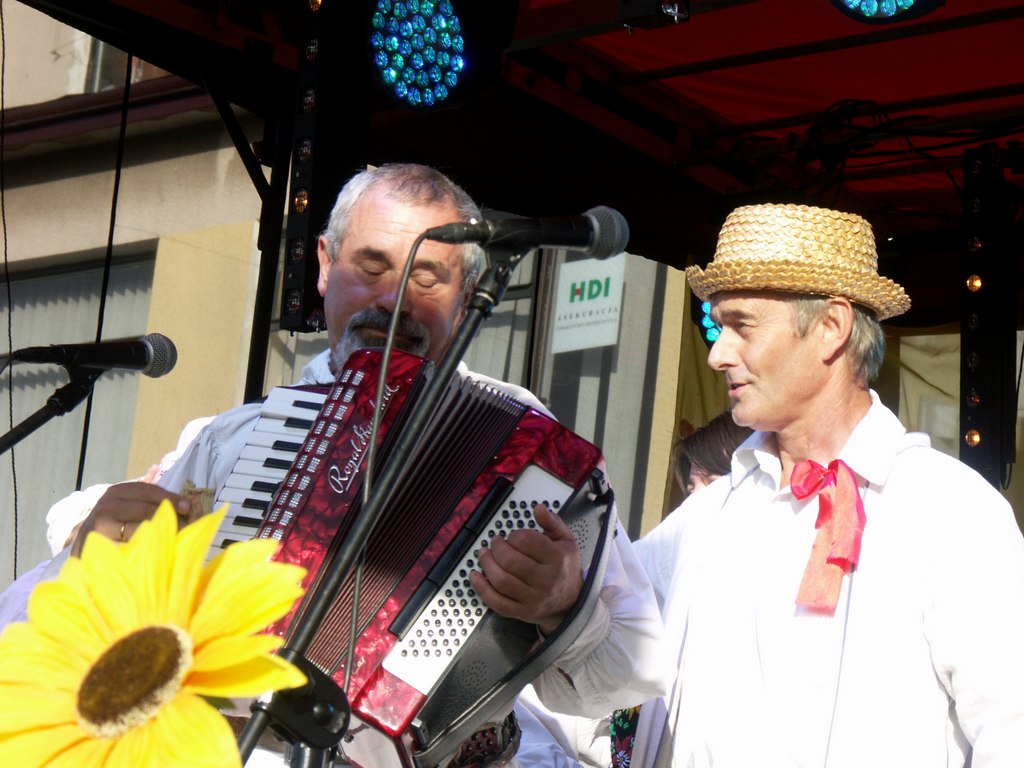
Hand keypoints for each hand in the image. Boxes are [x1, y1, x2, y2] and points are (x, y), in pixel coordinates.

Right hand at [70, 481, 192, 555]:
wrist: (85, 543)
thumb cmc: (113, 521)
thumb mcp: (124, 501)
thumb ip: (142, 491)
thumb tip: (156, 468)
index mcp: (116, 492)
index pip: (146, 491)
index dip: (168, 497)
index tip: (187, 506)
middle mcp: (107, 506)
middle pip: (143, 510)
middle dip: (168, 516)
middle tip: (186, 524)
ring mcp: (100, 527)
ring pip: (137, 529)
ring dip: (159, 533)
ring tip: (175, 536)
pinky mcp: (99, 547)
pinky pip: (127, 547)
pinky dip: (144, 548)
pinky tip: (156, 550)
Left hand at [469, 503, 582, 635]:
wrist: (570, 603)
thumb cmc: (565, 567)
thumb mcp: (566, 541)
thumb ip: (552, 522)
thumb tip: (538, 508)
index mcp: (557, 559)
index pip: (526, 541)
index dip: (513, 535)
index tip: (512, 537)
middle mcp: (546, 580)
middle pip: (510, 561)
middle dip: (496, 548)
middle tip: (494, 543)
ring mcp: (533, 599)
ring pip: (501, 581)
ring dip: (486, 564)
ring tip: (483, 554)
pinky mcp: (521, 613)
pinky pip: (497, 602)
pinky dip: (481, 588)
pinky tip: (475, 575)